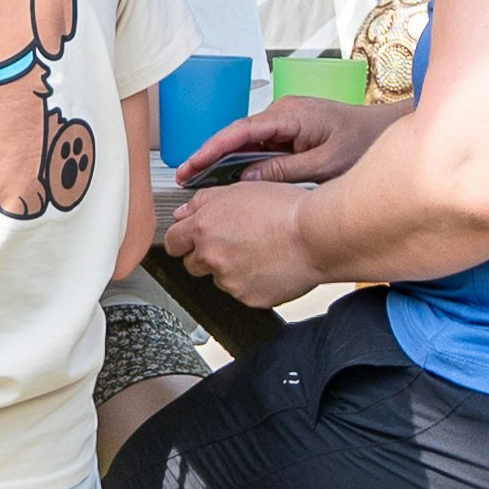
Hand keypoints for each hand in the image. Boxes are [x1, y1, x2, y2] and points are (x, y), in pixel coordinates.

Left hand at [159, 168, 330, 304]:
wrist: (315, 235)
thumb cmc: (286, 209)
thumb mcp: (241, 189)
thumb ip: (204, 201)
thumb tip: (184, 212)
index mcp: (204, 227)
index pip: (173, 242)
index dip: (183, 240)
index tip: (191, 240)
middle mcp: (212, 256)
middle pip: (193, 264)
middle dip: (207, 255)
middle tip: (235, 242)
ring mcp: (229, 281)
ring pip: (219, 279)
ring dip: (232, 269)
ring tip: (260, 251)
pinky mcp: (248, 298)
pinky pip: (243, 293)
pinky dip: (252, 283)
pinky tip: (270, 265)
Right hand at [180, 92, 389, 188]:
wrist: (384, 130)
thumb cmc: (362, 142)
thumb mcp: (324, 164)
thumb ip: (285, 171)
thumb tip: (247, 180)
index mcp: (289, 115)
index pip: (240, 131)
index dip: (211, 149)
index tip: (191, 164)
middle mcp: (282, 113)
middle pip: (236, 135)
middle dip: (209, 156)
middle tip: (185, 178)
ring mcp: (285, 121)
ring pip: (246, 142)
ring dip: (224, 160)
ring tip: (199, 183)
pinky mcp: (289, 131)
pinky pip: (260, 145)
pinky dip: (243, 161)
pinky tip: (229, 180)